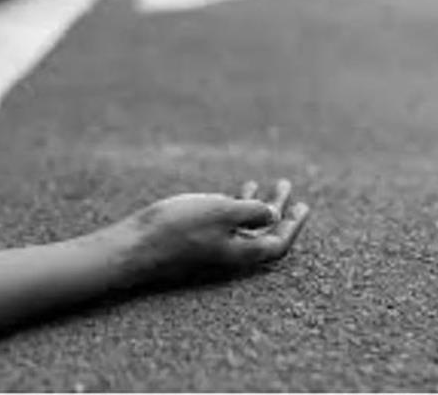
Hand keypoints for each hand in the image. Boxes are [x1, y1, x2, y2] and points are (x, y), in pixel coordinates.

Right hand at [106, 179, 309, 282]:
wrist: (134, 246)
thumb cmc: (177, 228)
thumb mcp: (221, 212)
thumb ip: (251, 211)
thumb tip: (274, 214)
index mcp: (241, 251)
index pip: (277, 243)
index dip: (293, 225)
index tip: (303, 206)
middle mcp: (230, 253)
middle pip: (264, 233)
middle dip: (279, 210)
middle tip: (288, 188)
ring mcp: (212, 247)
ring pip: (244, 226)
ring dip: (258, 204)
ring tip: (266, 184)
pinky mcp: (195, 240)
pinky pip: (225, 223)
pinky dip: (235, 206)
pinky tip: (236, 191)